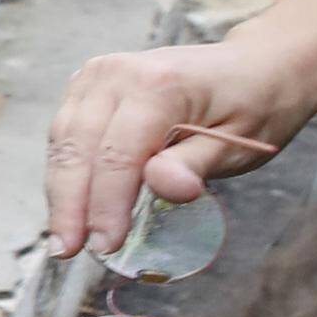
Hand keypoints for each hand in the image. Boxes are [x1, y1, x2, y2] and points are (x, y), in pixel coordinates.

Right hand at [43, 0, 316, 257]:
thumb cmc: (253, 107)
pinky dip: (66, 170)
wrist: (255, 66)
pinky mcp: (87, 86)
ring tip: (64, 236)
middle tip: (68, 250)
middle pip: (79, 147)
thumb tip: (166, 187)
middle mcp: (117, 73)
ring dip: (60, 191)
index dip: (106, 204)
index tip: (106, 246)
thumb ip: (195, 164)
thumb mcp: (238, 143)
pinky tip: (70, 203)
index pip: (118, 154)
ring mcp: (97, 75)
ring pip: (64, 140)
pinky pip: (66, 132)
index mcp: (158, 84)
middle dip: (70, 204)